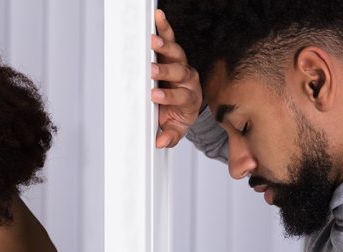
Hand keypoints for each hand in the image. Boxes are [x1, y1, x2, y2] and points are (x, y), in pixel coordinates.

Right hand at [151, 8, 202, 148]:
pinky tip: (158, 17)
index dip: (170, 96)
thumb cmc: (178, 115)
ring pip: (176, 53)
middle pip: (180, 72)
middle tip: (151, 70)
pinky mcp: (174, 54)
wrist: (186, 105)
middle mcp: (189, 79)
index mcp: (190, 97)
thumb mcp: (176, 129)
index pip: (182, 95)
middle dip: (165, 71)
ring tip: (152, 40)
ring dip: (164, 46)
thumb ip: (170, 136)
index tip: (155, 95)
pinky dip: (165, 27)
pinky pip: (171, 38)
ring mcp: (182, 65)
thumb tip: (161, 142)